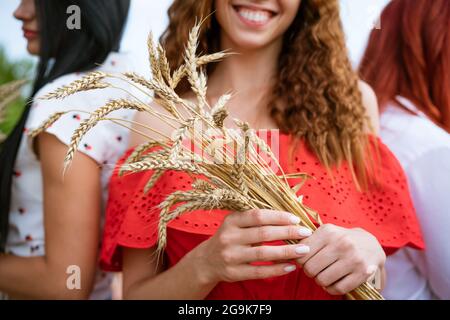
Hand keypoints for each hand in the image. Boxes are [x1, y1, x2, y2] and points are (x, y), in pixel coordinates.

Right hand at [191, 209, 312, 284]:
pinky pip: (259, 271)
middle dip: (288, 232)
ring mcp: (231, 256)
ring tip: (304, 250)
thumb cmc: (230, 238)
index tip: (296, 219)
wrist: (207, 261)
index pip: (258, 216)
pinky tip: (291, 266)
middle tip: (306, 233)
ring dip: (287, 252)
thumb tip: (290, 214)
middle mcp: (229, 237)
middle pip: (263, 233)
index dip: (279, 217)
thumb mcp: (236, 223)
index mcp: (231, 220)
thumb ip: (257, 219)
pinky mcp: (234, 273)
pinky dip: (277, 269)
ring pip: (263, 253)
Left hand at [296, 224, 385, 294]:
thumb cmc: (342, 239)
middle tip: (314, 270)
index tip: (305, 260)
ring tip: (323, 275)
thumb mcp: (327, 233)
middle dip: (309, 272)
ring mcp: (353, 259)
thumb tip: (291, 252)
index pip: (302, 252)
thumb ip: (309, 240)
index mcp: (329, 231)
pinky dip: (331, 289)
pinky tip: (332, 283)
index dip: (300, 260)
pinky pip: (338, 288)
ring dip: (320, 281)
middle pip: (310, 268)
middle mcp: (341, 243)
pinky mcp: (362, 273)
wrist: (371, 245)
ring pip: (322, 279)